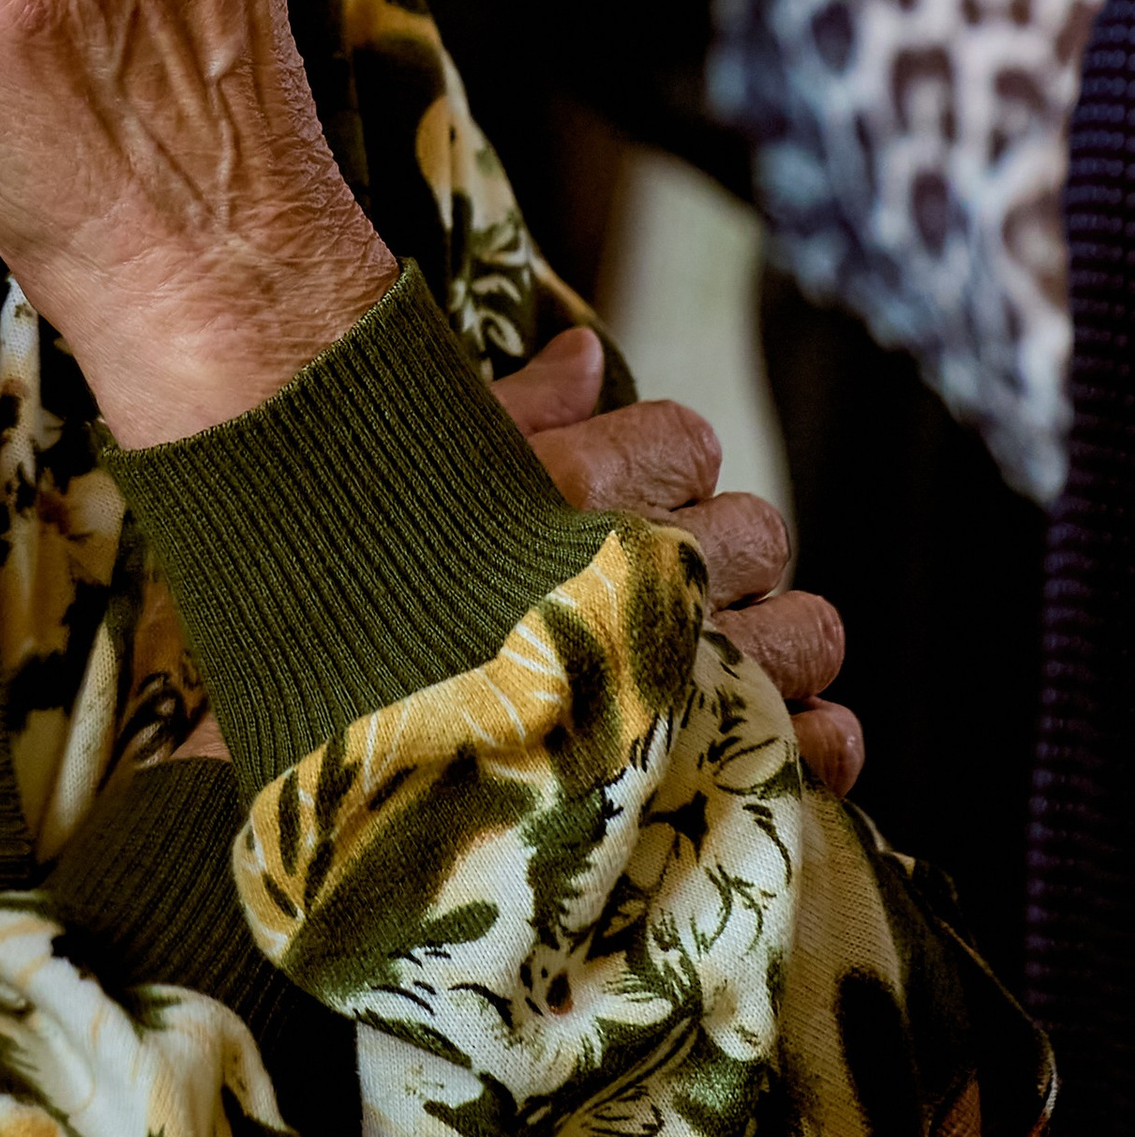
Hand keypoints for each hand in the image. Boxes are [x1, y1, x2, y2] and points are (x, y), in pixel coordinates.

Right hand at [178, 324, 861, 782]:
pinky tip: (792, 739)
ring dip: (780, 648)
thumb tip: (588, 352)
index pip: (689, 441)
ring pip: (808, 633)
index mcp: (574, 493)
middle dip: (722, 564)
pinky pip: (815, 745)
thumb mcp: (415, 490)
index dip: (663, 474)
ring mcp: (687, 682)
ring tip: (725, 672)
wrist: (318, 784)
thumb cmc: (346, 616)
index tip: (621, 515)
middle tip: (665, 605)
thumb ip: (516, 411)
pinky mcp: (707, 778)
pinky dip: (817, 743)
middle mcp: (644, 578)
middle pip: (758, 535)